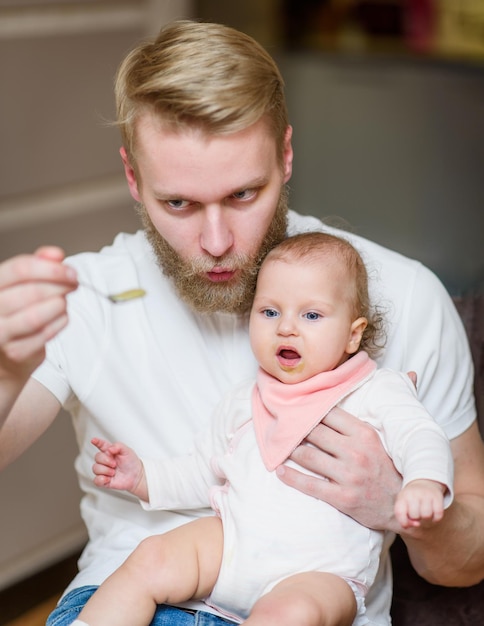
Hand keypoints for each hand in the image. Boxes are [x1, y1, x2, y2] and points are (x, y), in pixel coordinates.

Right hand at [0, 247, 76, 379]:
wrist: (5, 352)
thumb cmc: (14, 310)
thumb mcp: (21, 282)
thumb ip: (38, 264)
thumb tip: (55, 255)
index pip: (20, 269)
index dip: (51, 268)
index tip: (71, 271)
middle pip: (32, 292)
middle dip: (60, 286)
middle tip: (74, 284)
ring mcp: (0, 333)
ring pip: (36, 316)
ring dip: (59, 305)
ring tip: (63, 302)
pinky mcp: (16, 352)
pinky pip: (45, 335)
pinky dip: (59, 323)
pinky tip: (60, 317)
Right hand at [91, 437, 145, 498]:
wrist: (136, 476)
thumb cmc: (131, 463)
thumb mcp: (127, 451)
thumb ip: (118, 446)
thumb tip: (109, 449)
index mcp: (110, 451)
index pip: (101, 445)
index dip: (97, 442)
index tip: (93, 440)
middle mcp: (105, 460)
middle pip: (97, 457)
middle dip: (106, 460)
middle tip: (115, 464)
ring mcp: (103, 470)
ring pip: (95, 468)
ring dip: (105, 470)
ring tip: (114, 472)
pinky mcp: (103, 480)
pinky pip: (96, 480)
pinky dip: (101, 479)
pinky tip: (108, 479)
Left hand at [276, 406, 402, 531]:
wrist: (402, 505)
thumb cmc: (385, 469)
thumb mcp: (376, 441)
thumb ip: (352, 426)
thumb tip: (324, 410)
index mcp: (364, 434)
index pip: (329, 414)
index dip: (309, 410)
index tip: (295, 409)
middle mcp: (356, 452)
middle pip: (314, 433)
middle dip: (295, 429)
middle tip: (280, 426)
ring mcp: (348, 476)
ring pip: (307, 456)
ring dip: (289, 450)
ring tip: (279, 446)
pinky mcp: (342, 497)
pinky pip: (309, 485)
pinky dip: (291, 477)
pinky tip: (280, 470)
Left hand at [394, 479, 445, 528]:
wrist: (423, 483)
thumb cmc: (411, 499)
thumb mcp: (403, 505)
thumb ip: (405, 518)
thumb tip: (417, 524)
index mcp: (402, 496)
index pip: (399, 512)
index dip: (403, 522)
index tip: (406, 524)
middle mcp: (413, 493)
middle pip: (415, 516)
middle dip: (416, 518)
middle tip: (417, 511)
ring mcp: (426, 494)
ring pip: (426, 516)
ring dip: (426, 518)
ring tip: (424, 511)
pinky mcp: (437, 496)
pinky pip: (438, 515)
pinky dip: (436, 518)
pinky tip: (433, 514)